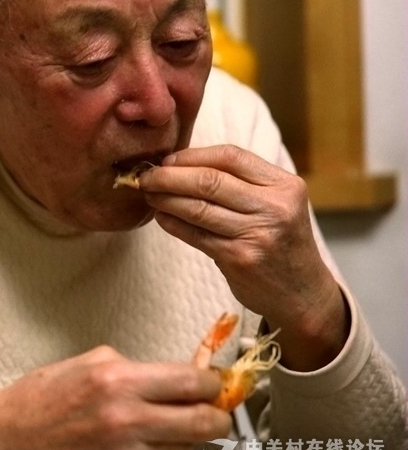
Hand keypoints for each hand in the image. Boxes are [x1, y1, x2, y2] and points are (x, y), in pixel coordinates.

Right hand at [0, 346, 229, 449]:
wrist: (12, 440)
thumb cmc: (47, 396)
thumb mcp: (91, 363)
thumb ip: (140, 369)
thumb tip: (187, 377)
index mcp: (117, 381)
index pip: (193, 383)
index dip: (212, 384)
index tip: (215, 385)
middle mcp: (125, 421)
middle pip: (205, 424)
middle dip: (214, 416)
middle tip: (208, 412)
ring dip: (175, 438)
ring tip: (145, 429)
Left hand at [139, 145, 347, 368]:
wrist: (303, 293)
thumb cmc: (280, 240)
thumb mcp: (277, 203)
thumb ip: (241, 182)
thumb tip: (179, 163)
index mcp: (285, 186)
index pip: (230, 156)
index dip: (192, 156)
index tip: (167, 160)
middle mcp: (274, 208)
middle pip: (209, 180)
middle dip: (169, 176)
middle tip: (146, 176)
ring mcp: (257, 235)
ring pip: (197, 207)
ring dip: (165, 199)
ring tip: (148, 194)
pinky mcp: (239, 259)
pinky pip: (195, 234)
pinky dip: (172, 223)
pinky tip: (161, 217)